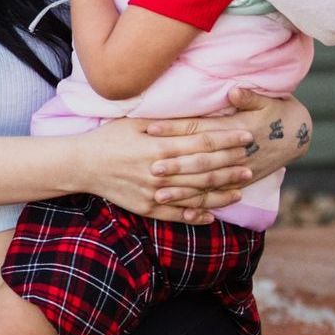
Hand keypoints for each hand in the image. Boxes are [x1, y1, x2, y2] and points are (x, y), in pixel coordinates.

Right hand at [80, 117, 254, 223]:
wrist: (81, 165)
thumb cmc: (109, 138)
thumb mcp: (136, 122)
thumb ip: (168, 123)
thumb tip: (199, 118)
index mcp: (159, 146)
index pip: (202, 143)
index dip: (228, 140)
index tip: (247, 137)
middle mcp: (159, 171)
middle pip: (204, 169)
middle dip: (231, 166)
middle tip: (252, 163)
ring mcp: (153, 192)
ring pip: (195, 194)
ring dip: (220, 193)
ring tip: (240, 189)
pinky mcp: (145, 208)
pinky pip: (175, 214)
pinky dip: (195, 216)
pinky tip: (212, 216)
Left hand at [148, 88, 309, 206]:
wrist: (298, 135)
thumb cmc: (276, 112)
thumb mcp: (266, 101)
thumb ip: (248, 97)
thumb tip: (234, 92)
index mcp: (235, 129)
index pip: (199, 129)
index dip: (175, 129)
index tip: (150, 129)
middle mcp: (235, 153)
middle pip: (199, 160)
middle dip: (175, 165)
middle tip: (150, 169)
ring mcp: (238, 171)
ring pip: (206, 183)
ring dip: (182, 191)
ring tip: (158, 196)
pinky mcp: (241, 183)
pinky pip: (219, 197)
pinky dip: (201, 205)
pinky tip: (182, 214)